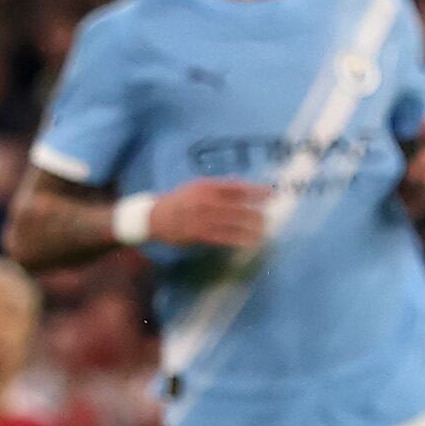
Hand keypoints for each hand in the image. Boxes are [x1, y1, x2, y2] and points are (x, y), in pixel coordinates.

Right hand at [142, 178, 271, 248]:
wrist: (153, 217)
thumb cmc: (179, 201)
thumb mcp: (195, 187)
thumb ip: (218, 186)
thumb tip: (241, 184)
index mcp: (206, 186)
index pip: (237, 187)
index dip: (256, 190)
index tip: (272, 194)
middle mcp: (206, 200)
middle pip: (238, 206)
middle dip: (256, 212)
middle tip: (270, 216)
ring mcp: (202, 218)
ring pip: (233, 222)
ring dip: (251, 227)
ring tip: (264, 230)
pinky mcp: (199, 234)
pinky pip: (224, 237)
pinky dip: (239, 239)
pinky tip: (250, 241)